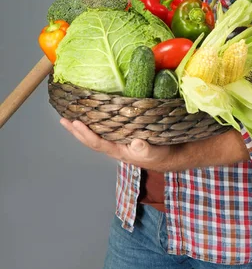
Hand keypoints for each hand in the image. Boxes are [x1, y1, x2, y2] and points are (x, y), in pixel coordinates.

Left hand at [60, 118, 174, 170]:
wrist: (172, 155)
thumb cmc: (162, 154)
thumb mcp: (156, 152)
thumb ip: (146, 149)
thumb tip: (136, 142)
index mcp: (119, 150)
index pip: (97, 142)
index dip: (85, 133)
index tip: (75, 123)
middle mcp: (115, 145)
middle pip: (91, 139)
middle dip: (76, 130)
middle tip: (63, 119)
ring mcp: (118, 139)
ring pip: (97, 132)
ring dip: (84, 125)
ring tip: (72, 115)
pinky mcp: (124, 132)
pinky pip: (106, 126)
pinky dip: (96, 120)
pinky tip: (93, 113)